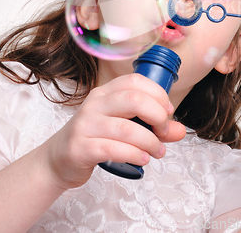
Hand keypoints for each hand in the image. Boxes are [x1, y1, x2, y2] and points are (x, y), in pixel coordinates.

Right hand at [42, 74, 185, 189]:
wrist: (58, 160)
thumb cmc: (96, 138)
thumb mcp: (124, 127)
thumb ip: (153, 127)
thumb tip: (181, 130)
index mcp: (106, 92)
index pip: (135, 81)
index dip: (157, 94)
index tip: (168, 111)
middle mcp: (95, 104)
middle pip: (133, 99)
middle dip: (157, 115)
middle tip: (164, 131)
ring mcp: (85, 125)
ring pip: (126, 128)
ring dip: (149, 141)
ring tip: (157, 151)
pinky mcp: (80, 147)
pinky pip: (112, 149)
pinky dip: (134, 154)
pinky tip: (143, 159)